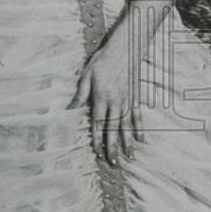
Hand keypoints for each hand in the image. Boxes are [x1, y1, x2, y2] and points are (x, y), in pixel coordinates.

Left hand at [69, 36, 142, 164]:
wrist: (125, 48)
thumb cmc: (103, 60)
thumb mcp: (87, 74)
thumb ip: (80, 94)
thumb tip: (69, 108)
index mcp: (101, 97)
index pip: (98, 123)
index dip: (98, 139)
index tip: (98, 153)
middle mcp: (115, 102)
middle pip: (114, 129)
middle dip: (114, 147)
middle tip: (115, 163)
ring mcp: (127, 100)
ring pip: (127, 125)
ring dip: (128, 142)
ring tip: (130, 157)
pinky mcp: (135, 97)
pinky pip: (137, 115)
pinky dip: (140, 128)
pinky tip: (141, 139)